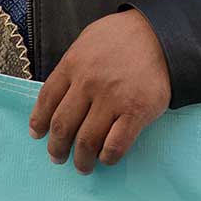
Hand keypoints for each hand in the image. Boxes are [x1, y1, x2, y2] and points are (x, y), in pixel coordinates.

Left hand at [31, 9, 171, 172]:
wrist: (163, 34)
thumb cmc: (123, 37)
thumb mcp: (88, 41)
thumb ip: (71, 67)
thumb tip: (57, 98)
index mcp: (74, 64)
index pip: (47, 100)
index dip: (39, 122)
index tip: (38, 134)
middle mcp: (89, 83)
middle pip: (62, 126)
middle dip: (56, 148)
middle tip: (57, 157)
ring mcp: (113, 99)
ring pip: (86, 141)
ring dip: (81, 160)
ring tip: (82, 166)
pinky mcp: (137, 112)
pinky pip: (115, 145)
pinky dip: (107, 157)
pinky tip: (106, 158)